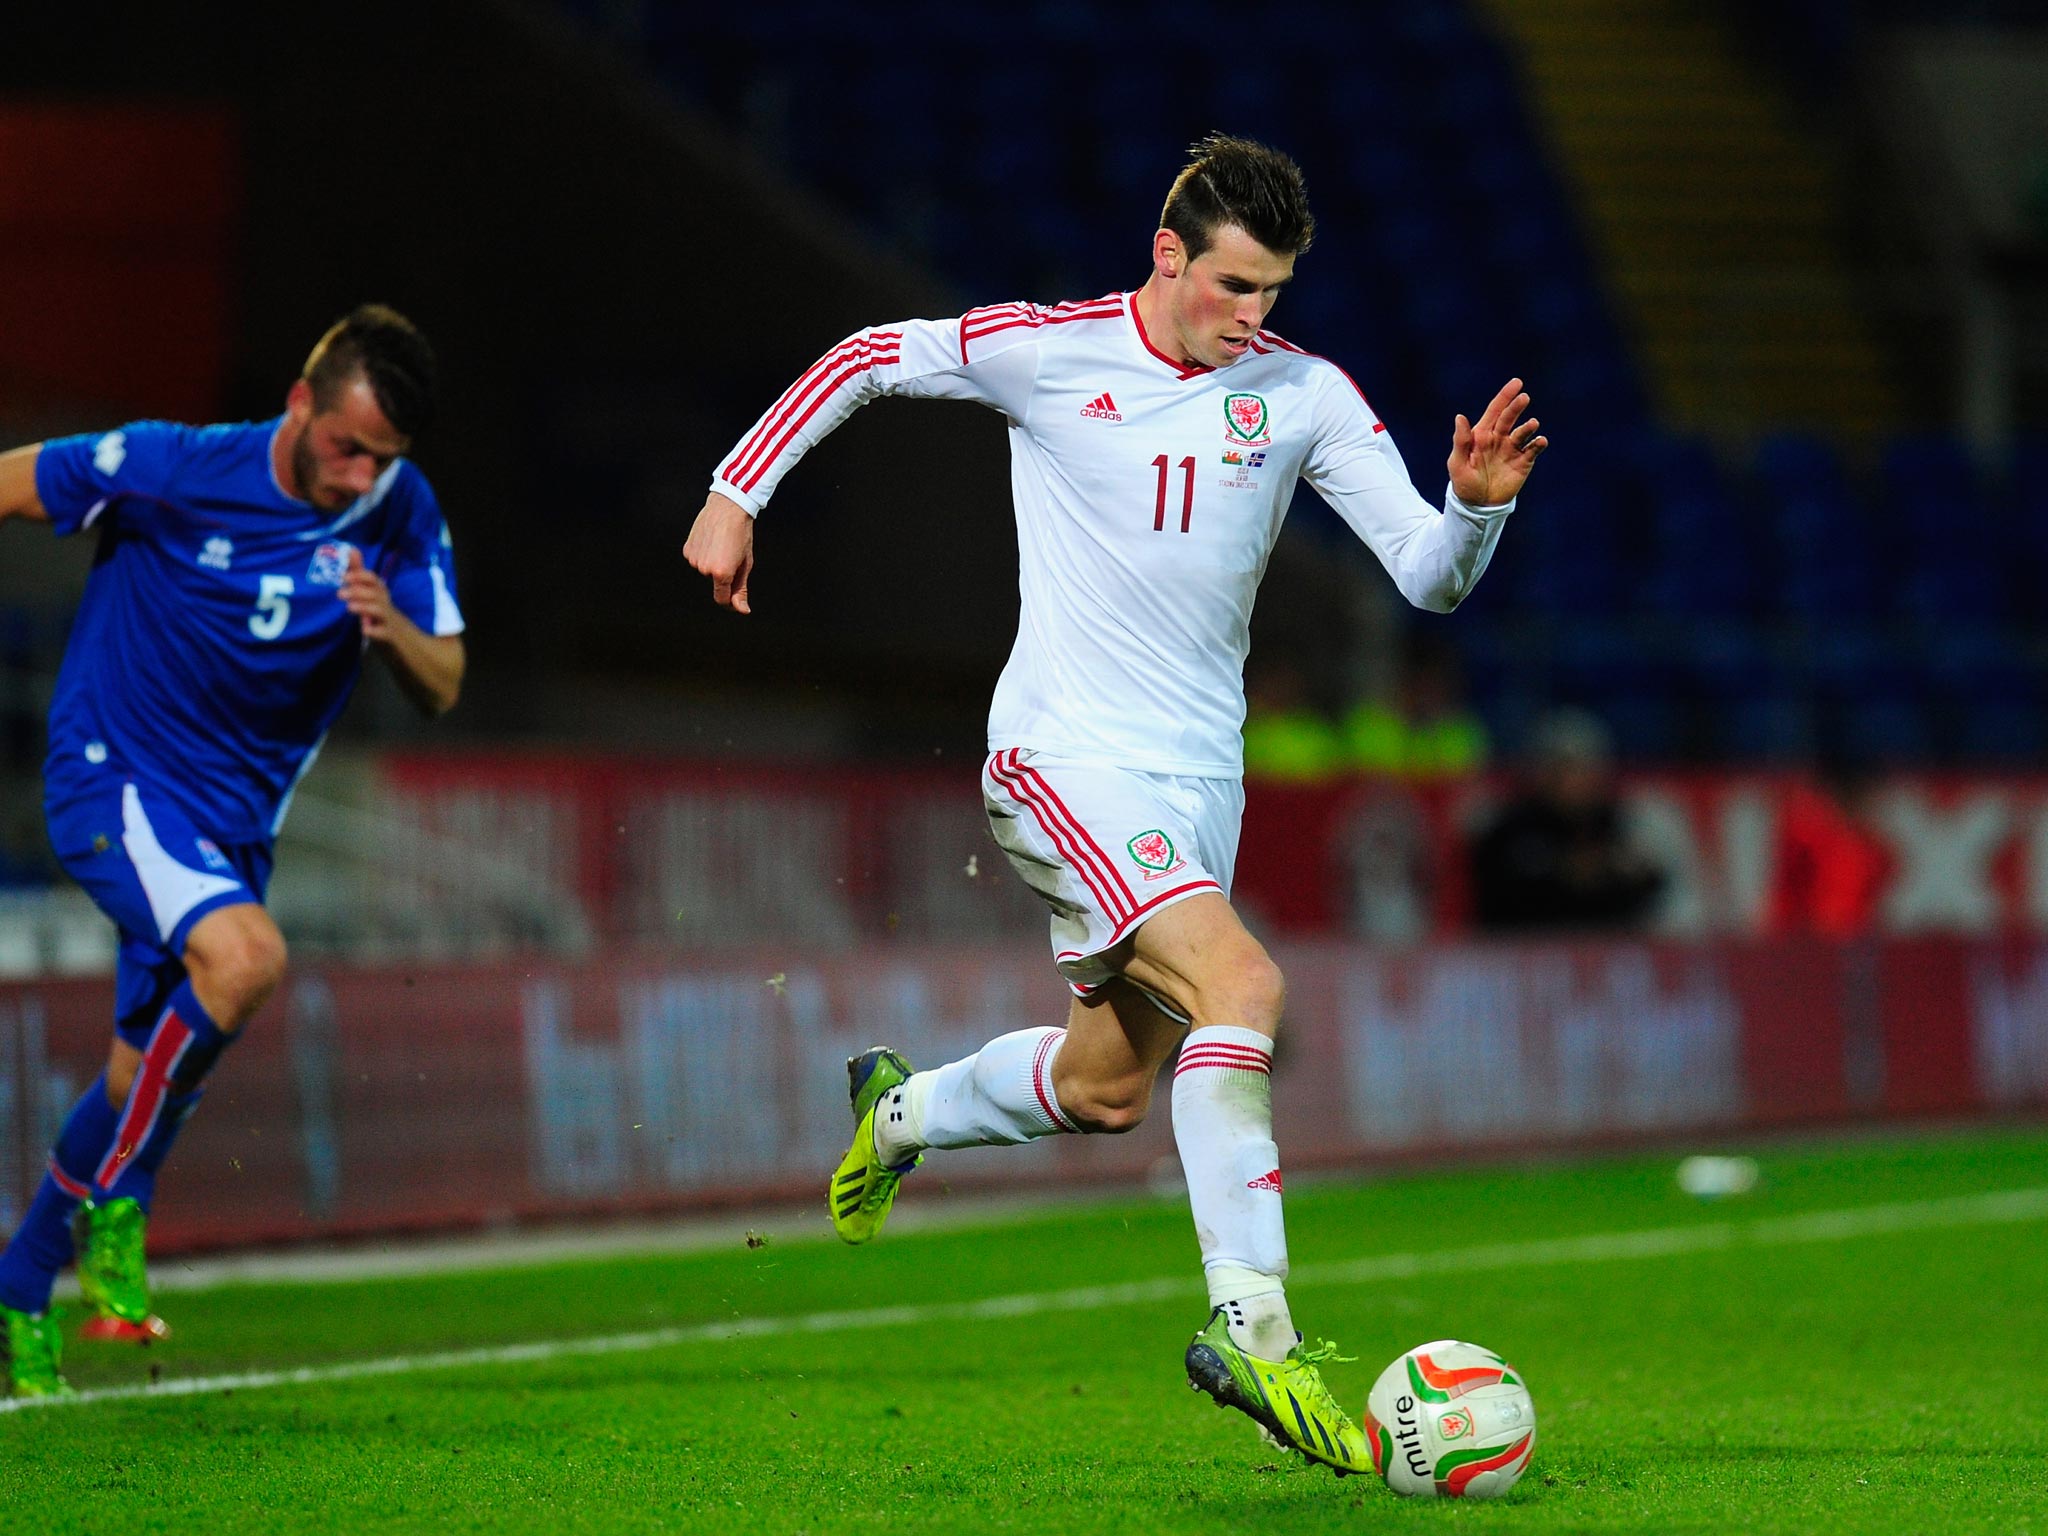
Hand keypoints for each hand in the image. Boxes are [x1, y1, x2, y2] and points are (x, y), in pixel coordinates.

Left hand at [339, 547, 401, 639]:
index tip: (344, 577)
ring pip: (380, 610)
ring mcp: (389, 620)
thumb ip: (359, 574)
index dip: (360, 576)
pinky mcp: (390, 636)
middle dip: (358, 591)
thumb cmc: (383, 615)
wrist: (408, 641)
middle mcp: (386, 604)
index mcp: (380, 593)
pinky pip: (385, 632)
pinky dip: (375, 631)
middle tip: (339, 594)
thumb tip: (352, 549)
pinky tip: (365, 630)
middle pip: (376, 593)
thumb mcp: (371, 594)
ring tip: (350, 607)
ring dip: (365, 607)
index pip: (373, 579)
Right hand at [683, 492, 755, 613]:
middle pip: (714, 582)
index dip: (729, 599)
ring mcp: (693, 559)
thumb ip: (741, 589)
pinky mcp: (687, 550)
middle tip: (732, 555)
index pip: (721, 599)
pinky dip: (703, 553)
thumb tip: (742, 610)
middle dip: (723, 574)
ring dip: (712, 563)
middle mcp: (704, 569)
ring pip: (704, 570)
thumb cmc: (741, 534)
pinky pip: (696, 558)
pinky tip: (711, 540)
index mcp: (721, 573)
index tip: (734, 595)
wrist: (728, 507)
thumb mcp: (745, 563)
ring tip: (722, 545)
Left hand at [1447, 378, 1546, 506]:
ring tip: (1532, 424)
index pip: (1494, 411)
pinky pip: (1533, 449)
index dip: (1505, 396)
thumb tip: (1460, 416)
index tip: (1517, 383)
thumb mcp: (1457, 463)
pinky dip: (1538, 444)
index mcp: (1481, 434)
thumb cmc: (1464, 483)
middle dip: (1516, 407)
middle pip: (1509, 418)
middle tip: (1523, 398)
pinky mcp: (1524, 462)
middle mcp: (1499, 438)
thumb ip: (1461, 441)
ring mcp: (1512, 449)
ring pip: (1523, 432)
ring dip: (1528, 427)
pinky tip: (1540, 441)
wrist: (1478, 506)